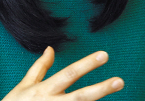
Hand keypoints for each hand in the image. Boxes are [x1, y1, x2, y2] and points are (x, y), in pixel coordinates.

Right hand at [2, 46, 123, 100]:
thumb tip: (50, 48)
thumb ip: (39, 68)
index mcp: (44, 90)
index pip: (69, 74)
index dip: (86, 64)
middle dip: (101, 89)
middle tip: (120, 81)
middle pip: (80, 97)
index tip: (104, 55)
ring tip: (114, 90)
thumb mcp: (24, 86)